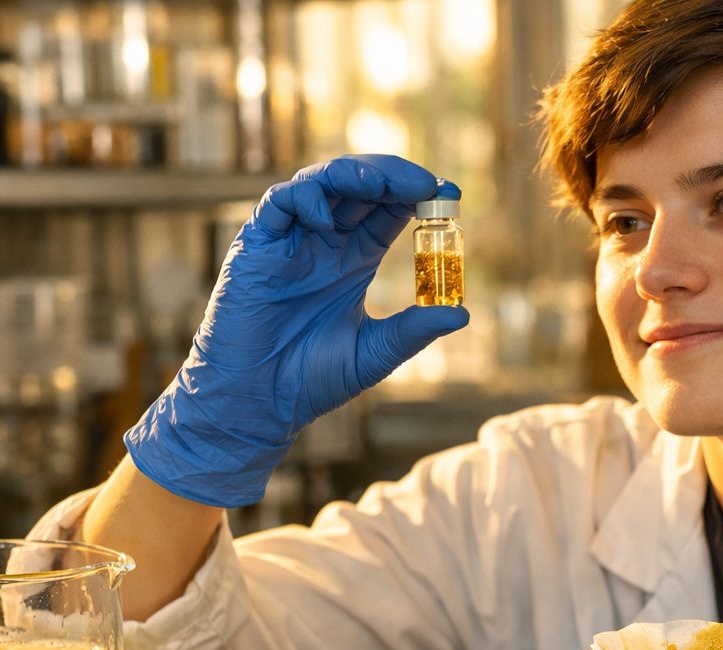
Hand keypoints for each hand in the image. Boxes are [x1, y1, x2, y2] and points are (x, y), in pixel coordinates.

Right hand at [125, 155, 469, 506]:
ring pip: (323, 182)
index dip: (419, 195)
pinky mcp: (257, 245)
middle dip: (394, 176)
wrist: (257, 402)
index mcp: (354, 259)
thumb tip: (464, 314)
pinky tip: (326, 219)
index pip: (390, 209)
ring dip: (354, 175)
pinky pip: (280, 203)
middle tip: (426, 184)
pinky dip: (306, 198)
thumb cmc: (309, 381)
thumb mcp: (374, 353)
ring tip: (383, 184)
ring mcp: (291, 239)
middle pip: (361, 186)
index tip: (451, 193)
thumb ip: (414, 331)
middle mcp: (324, 241)